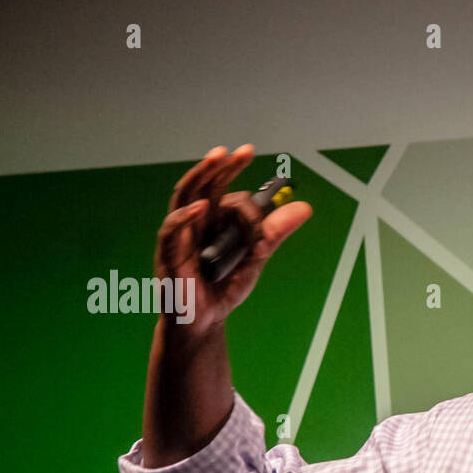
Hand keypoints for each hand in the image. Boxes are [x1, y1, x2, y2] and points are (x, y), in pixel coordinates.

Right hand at [155, 144, 311, 335]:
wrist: (205, 321)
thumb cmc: (223, 287)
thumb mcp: (256, 257)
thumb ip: (274, 232)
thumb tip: (304, 206)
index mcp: (212, 220)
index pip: (224, 191)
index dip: (239, 180)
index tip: (256, 170)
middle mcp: (193, 222)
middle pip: (203, 185)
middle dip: (221, 166)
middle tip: (242, 151)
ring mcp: (179, 236)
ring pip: (185, 198)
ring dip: (201, 175)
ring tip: (219, 157)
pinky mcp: (169, 256)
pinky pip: (171, 231)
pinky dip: (185, 217)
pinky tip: (202, 206)